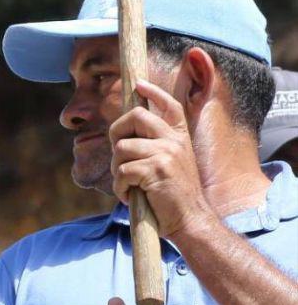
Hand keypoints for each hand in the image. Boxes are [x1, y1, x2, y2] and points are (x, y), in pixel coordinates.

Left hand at [108, 78, 213, 238]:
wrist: (190, 219)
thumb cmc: (172, 196)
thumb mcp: (169, 164)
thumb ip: (153, 147)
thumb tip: (124, 137)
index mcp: (180, 137)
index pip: (169, 105)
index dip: (152, 93)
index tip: (139, 85)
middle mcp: (174, 140)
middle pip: (135, 116)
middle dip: (116, 133)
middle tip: (117, 154)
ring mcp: (166, 153)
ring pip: (122, 148)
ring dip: (116, 170)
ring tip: (128, 184)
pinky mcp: (156, 169)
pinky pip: (122, 171)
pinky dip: (119, 187)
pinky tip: (129, 195)